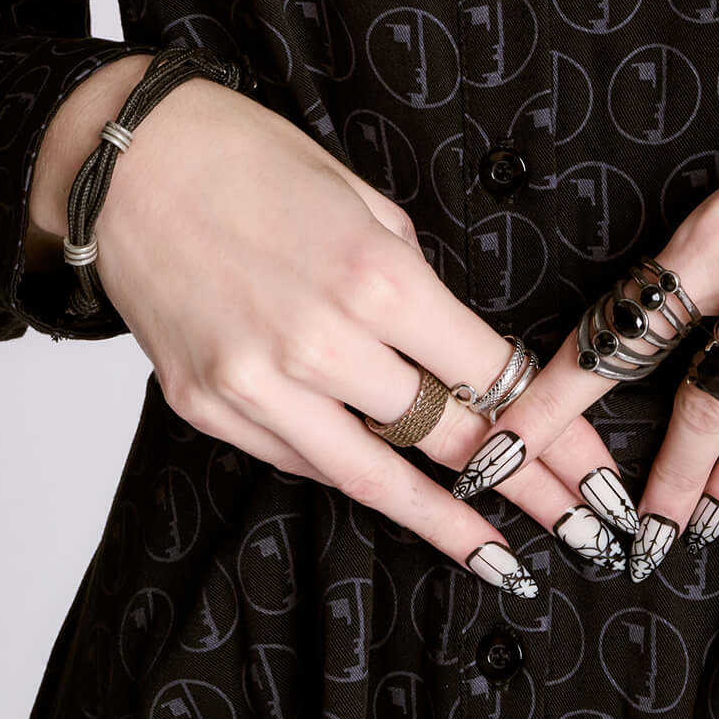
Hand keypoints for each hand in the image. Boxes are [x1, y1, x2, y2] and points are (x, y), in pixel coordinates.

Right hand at [26, 69, 638, 596]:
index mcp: (374, 276)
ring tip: (503, 558)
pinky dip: (353, 473)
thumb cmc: (253, 160)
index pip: (482, 371)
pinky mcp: (209, 408)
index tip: (590, 461)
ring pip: (371, 471)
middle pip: (442, 431)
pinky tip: (400, 497)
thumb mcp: (362, 198)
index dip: (547, 423)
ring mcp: (257, 385)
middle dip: (519, 479)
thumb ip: (411, 279)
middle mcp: (319, 343)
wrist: (128, 166)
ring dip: (445, 518)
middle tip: (578, 521)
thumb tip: (451, 344)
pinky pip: (299, 457)